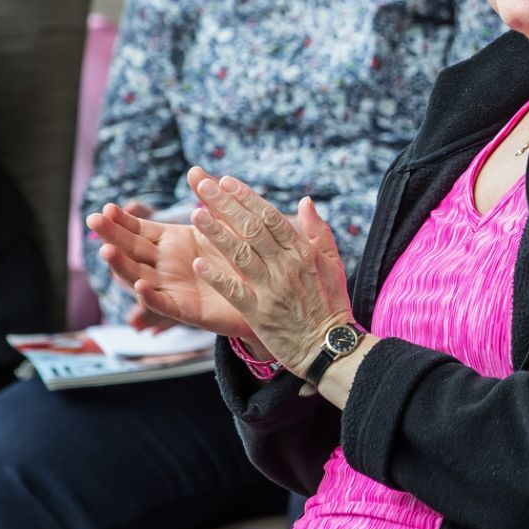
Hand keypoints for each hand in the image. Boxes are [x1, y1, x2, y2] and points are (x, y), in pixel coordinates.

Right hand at [87, 190, 257, 343]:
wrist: (264, 291)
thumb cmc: (240, 255)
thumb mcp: (224, 224)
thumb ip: (209, 201)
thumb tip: (195, 169)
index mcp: (171, 243)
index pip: (139, 230)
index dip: (122, 221)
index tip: (107, 208)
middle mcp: (165, 265)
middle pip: (131, 250)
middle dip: (112, 236)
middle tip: (93, 221)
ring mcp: (172, 288)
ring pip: (139, 277)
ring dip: (121, 265)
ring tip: (107, 250)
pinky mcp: (187, 310)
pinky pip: (165, 305)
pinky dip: (151, 297)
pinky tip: (140, 285)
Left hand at [185, 170, 354, 377]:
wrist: (330, 346)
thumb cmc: (331, 305)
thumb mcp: (333, 264)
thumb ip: (318, 231)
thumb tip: (304, 201)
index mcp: (303, 252)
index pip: (270, 217)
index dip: (246, 197)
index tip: (226, 181)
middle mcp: (287, 266)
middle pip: (252, 229)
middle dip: (225, 205)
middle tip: (202, 186)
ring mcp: (273, 289)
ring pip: (240, 254)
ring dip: (216, 233)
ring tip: (195, 214)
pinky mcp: (260, 313)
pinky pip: (235, 291)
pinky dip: (217, 277)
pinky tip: (198, 263)